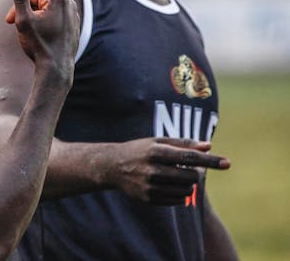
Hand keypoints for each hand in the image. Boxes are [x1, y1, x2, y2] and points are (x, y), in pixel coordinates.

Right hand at [5, 0, 79, 75]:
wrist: (56, 69)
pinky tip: (44, 40)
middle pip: (38, 3)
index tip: (9, 23)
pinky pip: (55, 21)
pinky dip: (47, 27)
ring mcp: (75, 14)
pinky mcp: (75, 25)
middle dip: (26, 15)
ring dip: (36, 21)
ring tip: (33, 37)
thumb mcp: (24, 19)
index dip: (16, 10)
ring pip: (46, 12)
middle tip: (19, 30)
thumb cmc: (39, 44)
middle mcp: (70, 2)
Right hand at [106, 137, 230, 204]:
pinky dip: (180, 193)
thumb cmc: (140, 150)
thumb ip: (183, 144)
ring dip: (188, 183)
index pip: (189, 157)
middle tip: (189, 167)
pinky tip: (171, 185)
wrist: (113, 166)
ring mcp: (151, 186)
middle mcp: (153, 170)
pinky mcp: (149, 199)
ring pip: (186, 190)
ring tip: (178, 175)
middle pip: (191, 176)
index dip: (210, 160)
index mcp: (156, 152)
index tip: (227, 163)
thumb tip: (209, 146)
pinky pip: (178, 200)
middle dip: (195, 172)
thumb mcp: (158, 141)